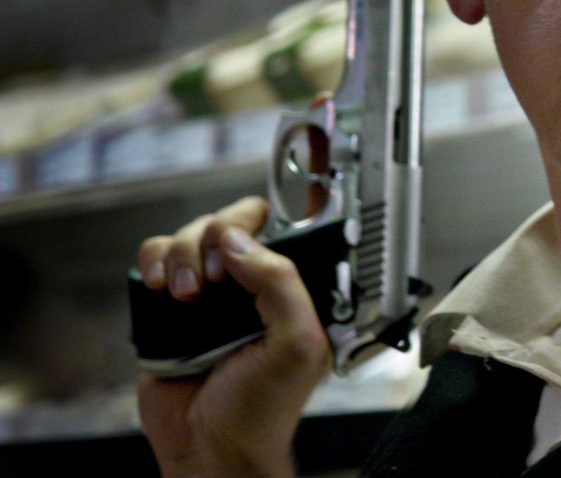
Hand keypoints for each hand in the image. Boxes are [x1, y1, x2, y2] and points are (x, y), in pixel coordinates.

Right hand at [134, 196, 330, 477]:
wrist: (210, 448)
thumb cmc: (262, 408)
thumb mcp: (297, 344)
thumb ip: (282, 283)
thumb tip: (239, 241)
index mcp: (291, 289)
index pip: (286, 228)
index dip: (266, 223)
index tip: (248, 242)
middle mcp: (251, 285)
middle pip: (231, 221)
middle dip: (217, 238)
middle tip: (214, 278)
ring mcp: (209, 293)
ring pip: (192, 234)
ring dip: (184, 255)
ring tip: (186, 295)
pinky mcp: (168, 306)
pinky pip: (156, 257)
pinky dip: (153, 260)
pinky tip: (160, 286)